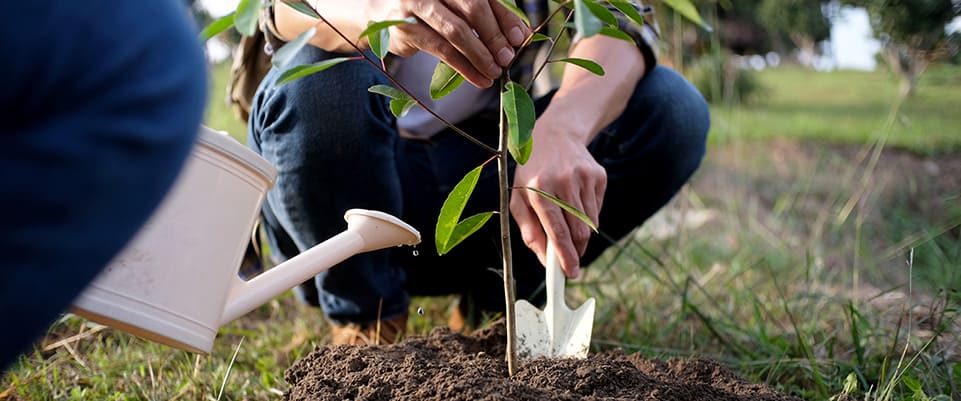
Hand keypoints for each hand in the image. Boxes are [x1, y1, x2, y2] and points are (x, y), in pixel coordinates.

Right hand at [374, 0, 529, 86]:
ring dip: (480, 56)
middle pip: (473, 8)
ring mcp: (417, 3)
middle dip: (494, 36)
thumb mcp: (457, 4)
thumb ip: (488, 14)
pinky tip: (478, 78)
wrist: (379, 8)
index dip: (505, 17)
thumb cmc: (428, 5)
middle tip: (507, 58)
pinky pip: (442, 51)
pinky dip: (464, 68)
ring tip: (494, 72)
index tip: (519, 38)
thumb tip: (520, 34)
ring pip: (457, 32)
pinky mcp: (406, 27)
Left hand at [510, 117, 605, 278]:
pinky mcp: (599, 176)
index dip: (565, 255)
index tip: (570, 273)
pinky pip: (597, 210)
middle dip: (576, 251)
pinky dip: (588, 217)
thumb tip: (544, 260)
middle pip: (578, 231)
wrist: (556, 134)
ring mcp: (584, 177)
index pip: (556, 230)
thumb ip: (529, 230)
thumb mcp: (519, 197)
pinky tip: (576, 203)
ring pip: (590, 224)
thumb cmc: (532, 172)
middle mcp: (563, 182)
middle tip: (571, 261)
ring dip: (581, 235)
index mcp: (539, 188)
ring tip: (568, 224)